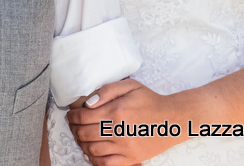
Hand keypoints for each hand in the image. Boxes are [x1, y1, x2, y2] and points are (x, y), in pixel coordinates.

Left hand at [66, 79, 185, 165]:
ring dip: (82, 143)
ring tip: (81, 137)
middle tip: (73, 125)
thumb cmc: (151, 101)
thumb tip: (88, 103)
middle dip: (74, 129)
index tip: (71, 115)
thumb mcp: (130, 86)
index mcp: (116, 111)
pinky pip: (106, 163)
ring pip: (92, 149)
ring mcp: (125, 147)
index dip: (73, 116)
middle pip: (85, 134)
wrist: (172, 119)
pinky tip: (92, 153)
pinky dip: (94, 160)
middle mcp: (118, 130)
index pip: (84, 117)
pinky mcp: (131, 158)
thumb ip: (107, 90)